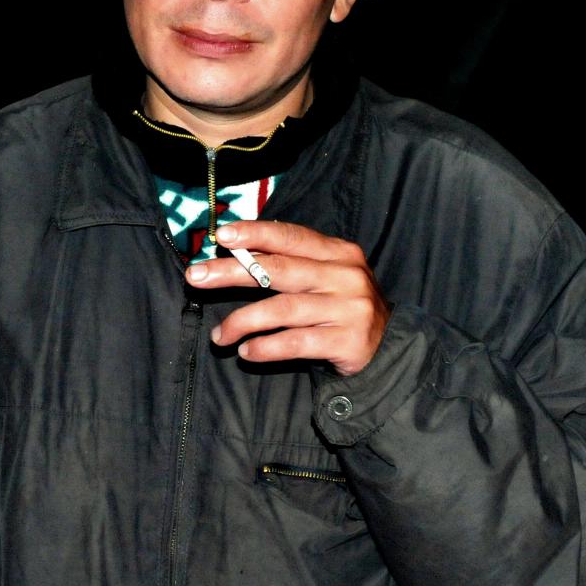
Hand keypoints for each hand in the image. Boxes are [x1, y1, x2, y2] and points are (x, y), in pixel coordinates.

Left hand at [186, 221, 389, 376]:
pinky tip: (247, 352)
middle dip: (232, 272)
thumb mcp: (324, 277)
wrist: (388, 349)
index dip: (255, 233)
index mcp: (338, 252)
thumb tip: (233, 254)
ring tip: (219, 336)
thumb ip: (289, 264)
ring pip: (283, 309)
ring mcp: (349, 308)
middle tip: (196, 277)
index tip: (222, 235)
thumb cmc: (340, 307)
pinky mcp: (348, 341)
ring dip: (242, 321)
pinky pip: (297, 343)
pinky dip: (266, 347)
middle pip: (279, 270)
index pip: (291, 236)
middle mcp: (345, 275)